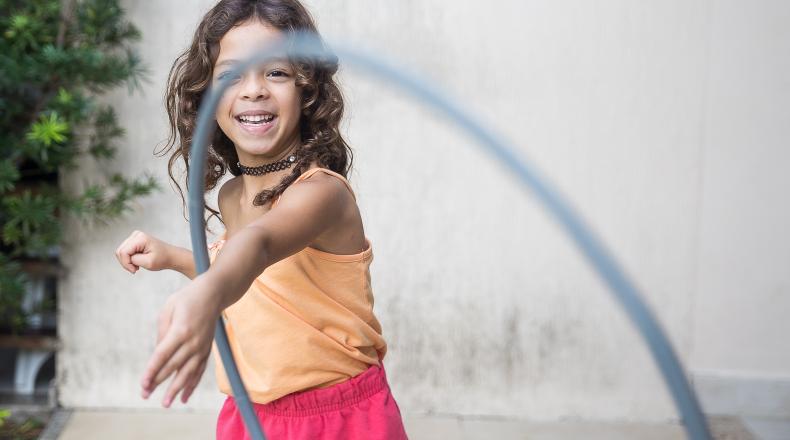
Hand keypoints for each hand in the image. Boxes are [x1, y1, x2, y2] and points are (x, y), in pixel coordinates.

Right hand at [115, 230, 174, 273]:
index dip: (126, 264)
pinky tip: (137, 261)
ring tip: (137, 265)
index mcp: (140, 238)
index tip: (135, 271)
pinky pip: (125, 251)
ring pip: (121, 251)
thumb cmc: (162, 259)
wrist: (171, 256)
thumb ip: (133, 260)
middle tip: (136, 269)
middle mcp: (136, 235)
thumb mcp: (148, 263)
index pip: (123, 252)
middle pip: (120, 251)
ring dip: (127, 261)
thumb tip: (123, 256)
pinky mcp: (134, 240)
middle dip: (126, 262)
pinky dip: (129, 259)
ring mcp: (135, 236)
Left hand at [141, 276, 220, 406]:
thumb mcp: (168, 308)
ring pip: (188, 373)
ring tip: (166, 403)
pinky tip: (183, 398)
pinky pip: (199, 371)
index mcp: (180, 330)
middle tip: (144, 395)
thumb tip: (158, 354)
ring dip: (176, 389)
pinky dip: (192, 385)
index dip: (152, 370)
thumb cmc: (187, 298)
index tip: (143, 384)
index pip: (162, 355)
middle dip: (158, 382)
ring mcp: (202, 347)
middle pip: (173, 366)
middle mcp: (193, 341)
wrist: (214, 293)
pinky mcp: (207, 350)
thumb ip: (162, 332)